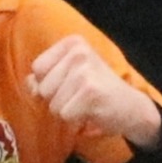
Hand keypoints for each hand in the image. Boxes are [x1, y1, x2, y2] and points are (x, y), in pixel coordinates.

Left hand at [26, 34, 161, 150]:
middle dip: (57, 99)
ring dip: (67, 110)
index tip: (70, 85)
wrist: (131, 107)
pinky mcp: (90, 91)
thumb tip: (29, 83)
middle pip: (43, 87)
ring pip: (52, 103)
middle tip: (80, 96)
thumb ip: (46, 77)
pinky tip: (92, 111)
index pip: (38, 68)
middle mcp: (78, 52)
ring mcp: (85, 71)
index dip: (48, 83)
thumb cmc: (97, 91)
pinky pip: (64, 114)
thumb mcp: (70, 76)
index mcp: (72, 43)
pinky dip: (76, 119)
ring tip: (86, 103)